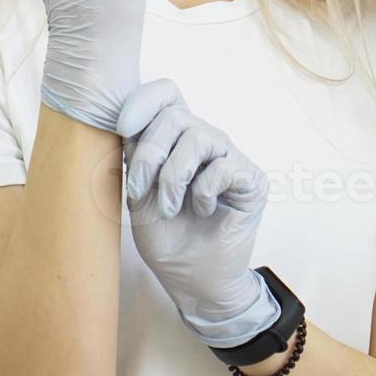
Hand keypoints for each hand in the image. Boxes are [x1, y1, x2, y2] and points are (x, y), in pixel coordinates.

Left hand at [116, 78, 280, 347]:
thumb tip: (128, 121)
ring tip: (169, 207)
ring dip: (173, 176)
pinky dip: (203, 192)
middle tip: (140, 191)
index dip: (144, 101)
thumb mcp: (138, 194)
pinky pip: (223, 167)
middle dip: (151, 153)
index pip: (166, 94)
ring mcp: (230, 158)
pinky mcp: (252, 180)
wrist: (191, 281)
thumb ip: (136, 156)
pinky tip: (204, 212)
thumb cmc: (165, 238)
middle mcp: (205, 141)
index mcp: (175, 139)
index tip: (123, 129)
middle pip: (176, 116)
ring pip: (199, 137)